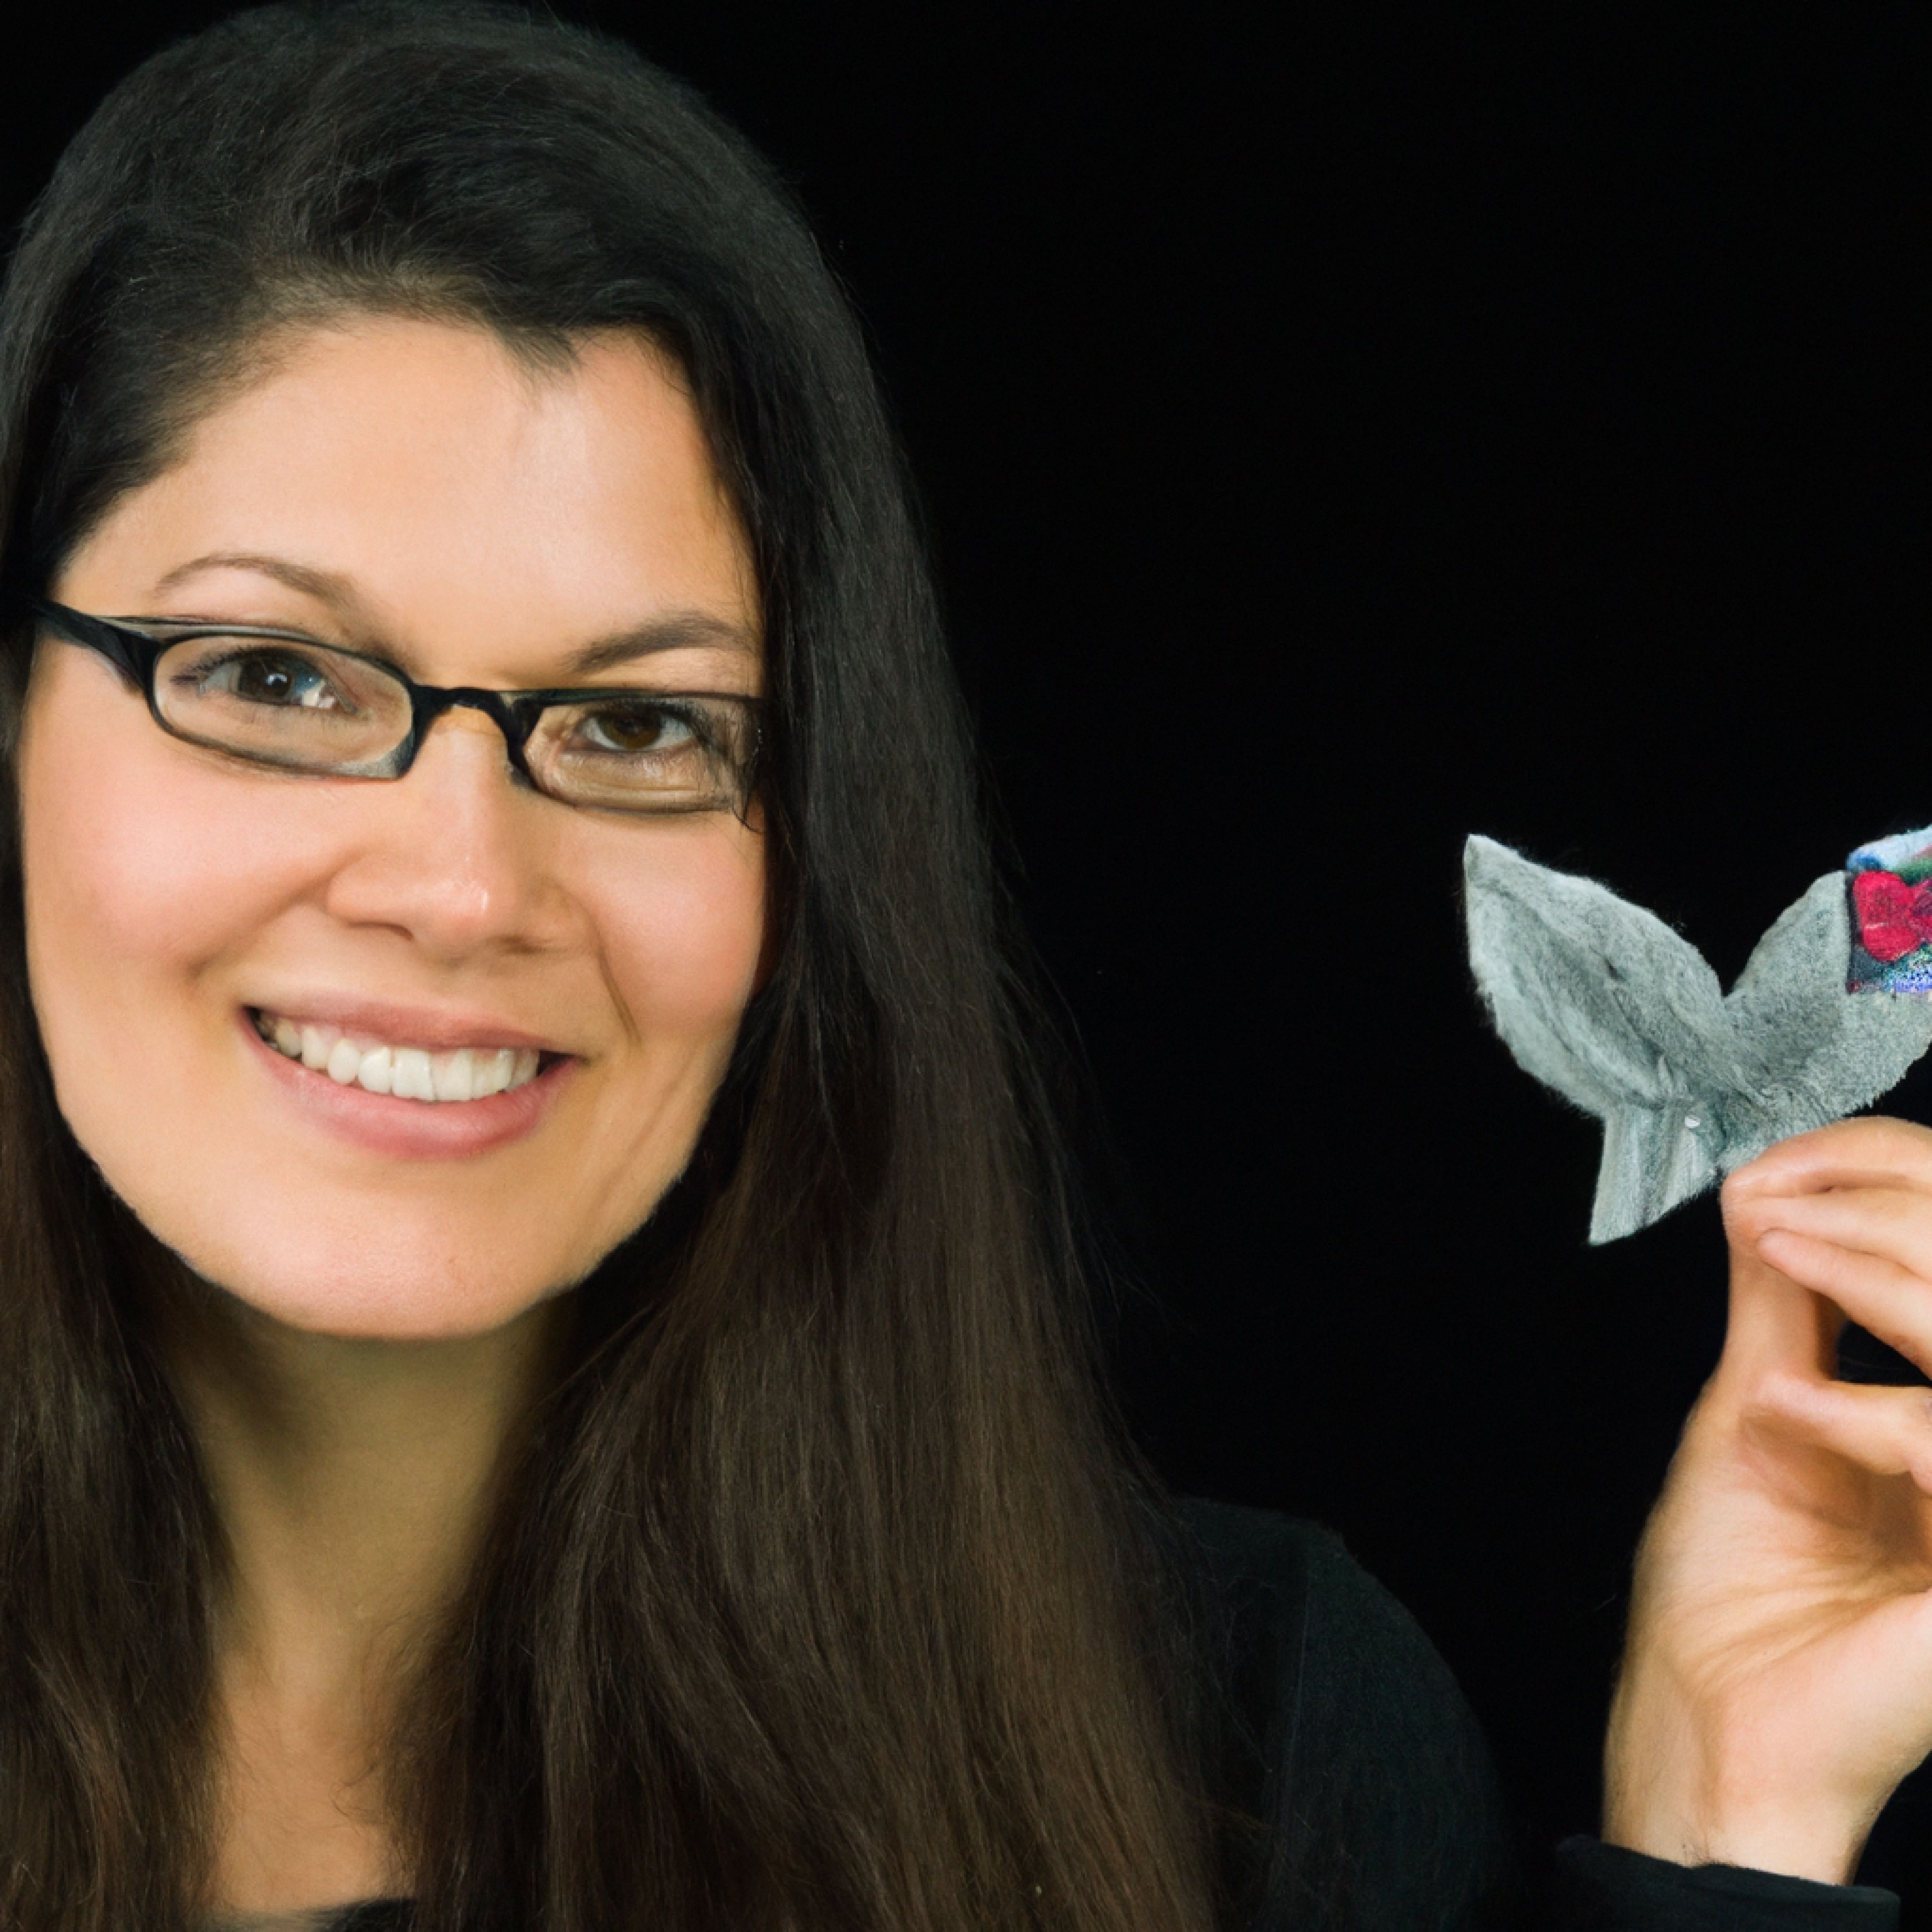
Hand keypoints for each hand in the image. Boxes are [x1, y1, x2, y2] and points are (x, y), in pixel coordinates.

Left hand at [1604, 1116, 1931, 1882]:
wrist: (1713, 1719)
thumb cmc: (1730, 1591)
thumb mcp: (1757, 1413)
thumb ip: (1784, 1307)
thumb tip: (1765, 1197)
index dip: (1891, 1187)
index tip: (1784, 1170)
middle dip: (1886, 1205)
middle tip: (1774, 1196)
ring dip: (1875, 1275)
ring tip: (1780, 1258)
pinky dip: (1859, 1409)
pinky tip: (1781, 1404)